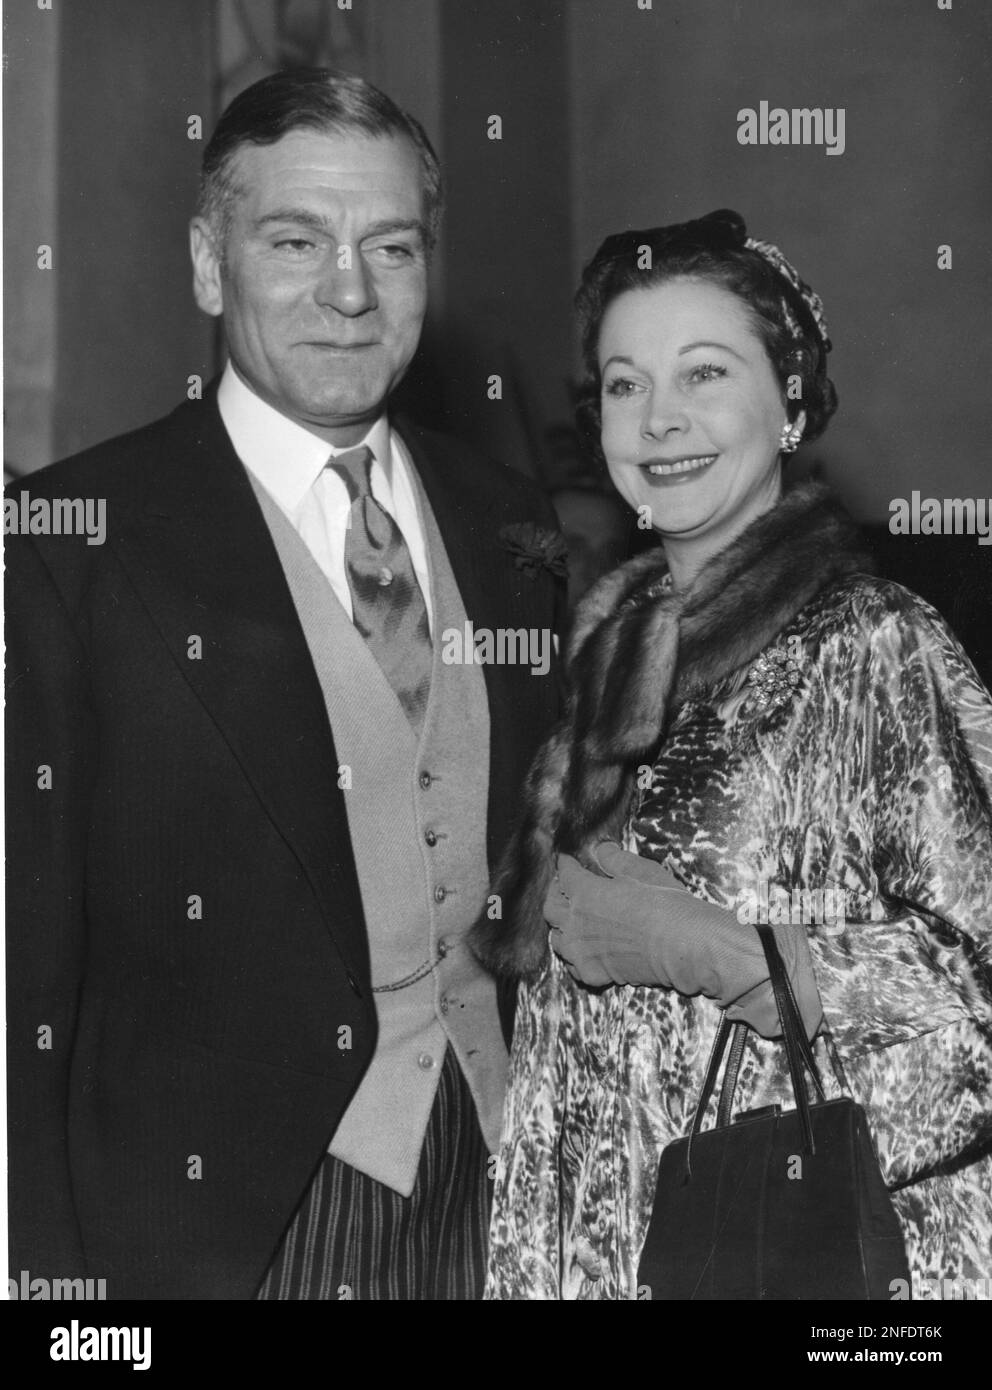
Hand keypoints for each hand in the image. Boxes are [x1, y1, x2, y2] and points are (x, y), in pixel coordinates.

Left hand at [545, 847, 679, 986]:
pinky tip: (583, 953)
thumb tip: (601, 849)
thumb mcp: (643, 871)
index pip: (565, 875)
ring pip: (557, 940)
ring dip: (561, 928)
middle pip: (551, 908)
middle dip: (554, 895)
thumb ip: (616, 859)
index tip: (566, 861)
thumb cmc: (666, 905)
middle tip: (561, 888)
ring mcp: (582, 952)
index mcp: (585, 893)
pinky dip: (575, 958)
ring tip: (569, 921)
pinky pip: (573, 967)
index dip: (565, 866)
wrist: (683, 946)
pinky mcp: (594, 974)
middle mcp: (576, 922)